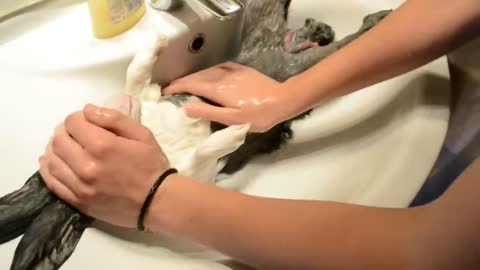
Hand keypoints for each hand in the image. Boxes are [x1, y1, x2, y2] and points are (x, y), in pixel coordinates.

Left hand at [39, 104, 170, 227]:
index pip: (72, 122)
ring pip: (52, 160)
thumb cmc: (152, 166)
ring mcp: (80, 185)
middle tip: (75, 133)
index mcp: (102, 145)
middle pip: (58, 140)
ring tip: (65, 146)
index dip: (77, 118)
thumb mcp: (142, 134)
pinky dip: (48, 169)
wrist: (157, 202)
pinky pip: (53, 183)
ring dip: (54, 148)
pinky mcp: (78, 201)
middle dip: (64, 131)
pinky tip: (53, 162)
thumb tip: (87, 110)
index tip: (86, 121)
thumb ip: (114, 118)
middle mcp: (86, 165)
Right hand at [163, 62, 293, 131]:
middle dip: (182, 82)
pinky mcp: (241, 70)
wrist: (283, 99)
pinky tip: (208, 76)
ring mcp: (232, 71)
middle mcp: (222, 76)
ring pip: (207, 71)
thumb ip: (208, 112)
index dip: (176, 87)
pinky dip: (208, 72)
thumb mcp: (232, 119)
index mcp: (218, 89)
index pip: (191, 85)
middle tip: (171, 89)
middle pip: (197, 76)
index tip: (165, 92)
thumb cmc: (258, 115)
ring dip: (194, 77)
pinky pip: (219, 68)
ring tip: (186, 84)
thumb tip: (185, 107)